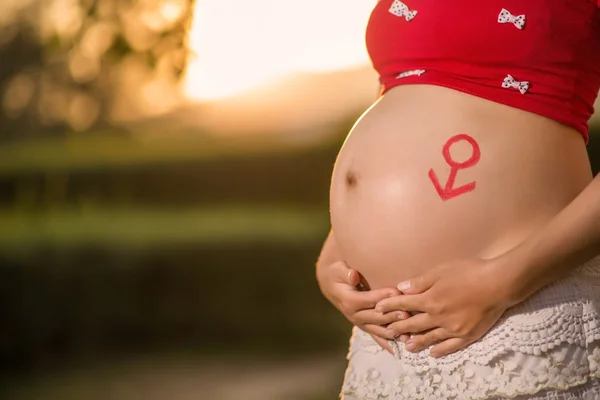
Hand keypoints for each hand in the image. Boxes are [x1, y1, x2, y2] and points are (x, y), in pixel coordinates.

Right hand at [316, 261, 410, 352]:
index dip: (382, 296)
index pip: (368, 299)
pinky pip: (376, 336)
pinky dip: (387, 343)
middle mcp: (354, 315)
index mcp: (349, 301)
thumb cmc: (336, 274)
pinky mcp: (364, 326)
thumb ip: (346, 273)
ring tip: (407, 333)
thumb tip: (353, 276)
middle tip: (407, 313)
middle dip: (392, 315)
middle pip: (376, 316)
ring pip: (378, 329)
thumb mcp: (337, 270)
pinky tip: (399, 350)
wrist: (331, 285)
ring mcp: (360, 323)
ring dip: (393, 331)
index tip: (397, 292)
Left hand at [375, 257, 511, 357]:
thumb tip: (401, 288)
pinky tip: (432, 353)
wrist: (498, 284)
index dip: (389, 307)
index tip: (377, 309)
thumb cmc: (469, 272)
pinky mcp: (467, 335)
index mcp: (429, 299)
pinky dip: (439, 351)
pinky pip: (450, 347)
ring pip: (429, 338)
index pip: (403, 305)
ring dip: (415, 342)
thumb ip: (420, 282)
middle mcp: (438, 317)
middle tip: (387, 331)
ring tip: (406, 346)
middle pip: (413, 324)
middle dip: (398, 328)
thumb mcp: (440, 271)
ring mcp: (452, 328)